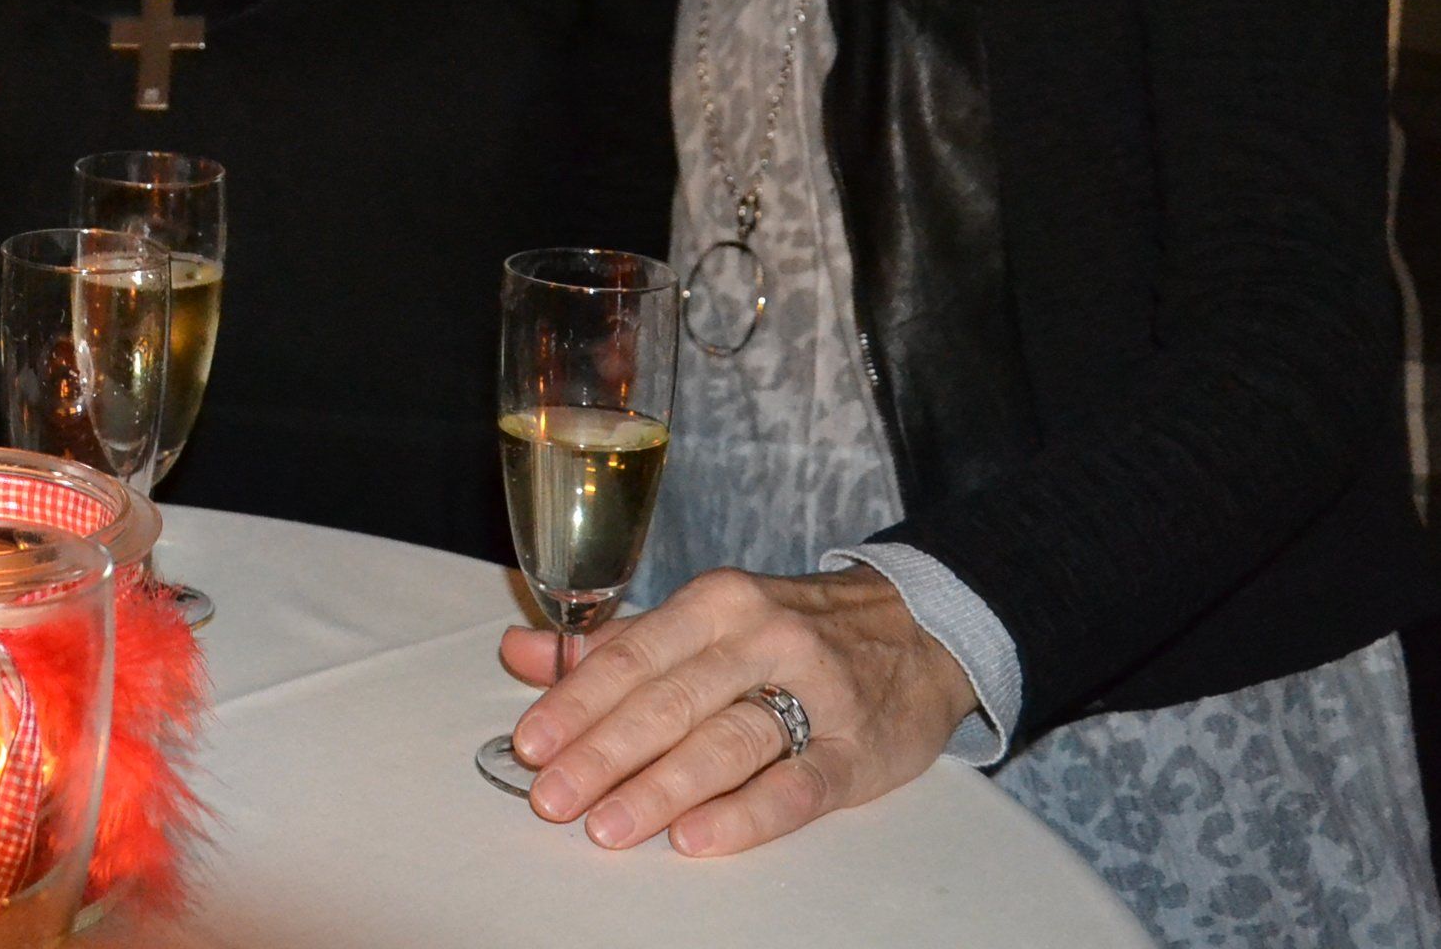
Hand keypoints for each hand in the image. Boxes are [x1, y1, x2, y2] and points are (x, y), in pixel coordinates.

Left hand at [495, 565, 976, 855]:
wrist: (920, 628)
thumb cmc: (787, 630)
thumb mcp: (704, 618)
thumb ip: (614, 642)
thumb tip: (519, 652)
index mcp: (716, 604)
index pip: (633, 656)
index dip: (577, 703)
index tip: (530, 744)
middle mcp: (763, 641)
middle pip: (671, 702)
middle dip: (604, 753)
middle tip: (553, 797)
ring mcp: (816, 696)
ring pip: (727, 743)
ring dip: (661, 788)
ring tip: (608, 826)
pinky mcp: (858, 752)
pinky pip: (797, 786)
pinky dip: (745, 813)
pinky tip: (696, 837)